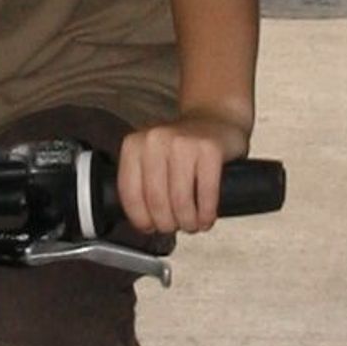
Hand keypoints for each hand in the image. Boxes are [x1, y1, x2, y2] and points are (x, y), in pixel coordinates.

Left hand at [113, 117, 232, 240]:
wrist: (216, 118)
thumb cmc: (182, 145)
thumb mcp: (152, 156)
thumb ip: (142, 182)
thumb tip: (144, 223)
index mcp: (134, 144)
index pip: (130, 193)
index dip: (140, 218)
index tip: (149, 227)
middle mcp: (156, 140)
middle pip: (156, 200)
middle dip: (167, 223)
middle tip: (175, 227)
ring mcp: (184, 143)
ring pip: (180, 200)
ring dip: (187, 222)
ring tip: (192, 224)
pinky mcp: (210, 149)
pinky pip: (206, 193)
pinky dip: (206, 213)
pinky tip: (207, 218)